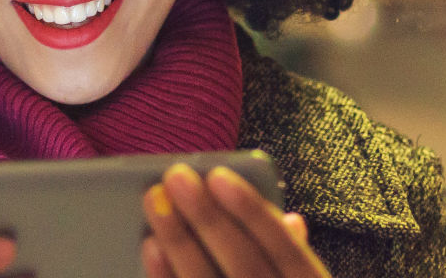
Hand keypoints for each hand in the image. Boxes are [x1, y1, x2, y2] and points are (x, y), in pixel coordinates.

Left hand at [141, 164, 329, 277]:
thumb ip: (295, 260)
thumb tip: (291, 220)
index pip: (290, 254)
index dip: (255, 214)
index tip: (220, 176)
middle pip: (247, 269)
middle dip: (209, 219)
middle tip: (174, 177)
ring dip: (181, 245)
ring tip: (154, 202)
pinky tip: (150, 249)